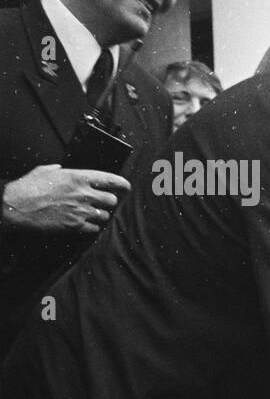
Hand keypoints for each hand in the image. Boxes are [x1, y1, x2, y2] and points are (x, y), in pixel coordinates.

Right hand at [1, 164, 127, 233]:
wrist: (14, 207)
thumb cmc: (27, 188)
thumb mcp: (44, 171)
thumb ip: (58, 169)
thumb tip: (61, 169)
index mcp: (78, 177)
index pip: (111, 180)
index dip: (123, 185)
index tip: (126, 188)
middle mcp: (84, 194)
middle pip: (112, 200)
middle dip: (108, 202)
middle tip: (101, 203)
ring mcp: (81, 211)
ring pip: (105, 216)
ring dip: (100, 216)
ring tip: (89, 214)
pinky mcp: (75, 226)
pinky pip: (94, 229)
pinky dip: (92, 228)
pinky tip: (83, 224)